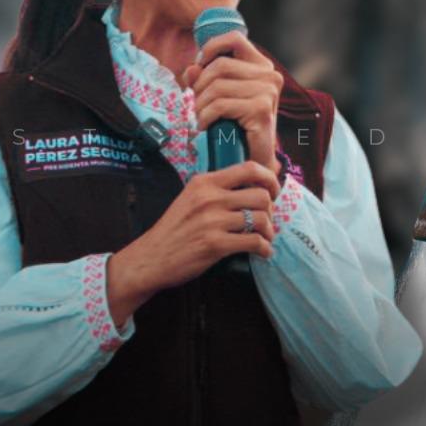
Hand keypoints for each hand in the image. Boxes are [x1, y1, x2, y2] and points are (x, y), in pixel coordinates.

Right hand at [106, 161, 280, 325]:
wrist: (151, 257)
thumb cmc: (174, 229)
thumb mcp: (191, 198)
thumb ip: (216, 190)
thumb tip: (252, 187)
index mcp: (205, 182)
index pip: (249, 168)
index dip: (269, 178)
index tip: (273, 191)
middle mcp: (210, 197)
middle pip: (261, 195)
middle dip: (270, 210)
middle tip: (266, 220)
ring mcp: (212, 221)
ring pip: (261, 219)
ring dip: (269, 231)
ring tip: (265, 238)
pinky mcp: (215, 244)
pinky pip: (254, 242)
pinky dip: (264, 248)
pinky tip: (262, 252)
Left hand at [181, 31, 283, 175]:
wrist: (254, 159)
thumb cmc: (235, 125)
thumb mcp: (219, 96)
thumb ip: (204, 78)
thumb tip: (191, 69)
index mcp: (262, 66)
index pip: (234, 39)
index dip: (211, 49)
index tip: (199, 69)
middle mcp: (270, 75)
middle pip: (220, 65)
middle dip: (200, 85)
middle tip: (196, 105)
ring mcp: (268, 92)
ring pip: (217, 86)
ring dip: (200, 104)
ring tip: (200, 117)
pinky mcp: (261, 110)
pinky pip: (220, 105)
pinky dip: (205, 116)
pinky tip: (204, 126)